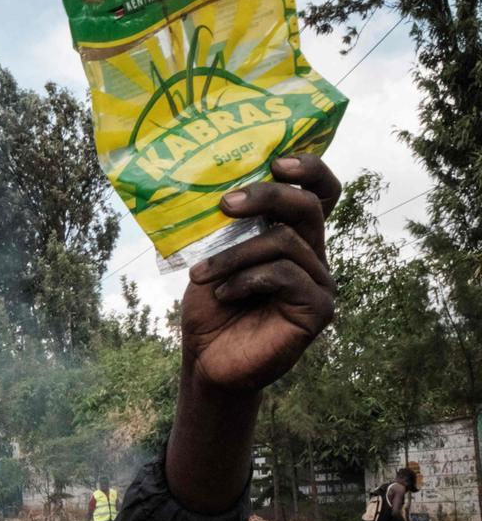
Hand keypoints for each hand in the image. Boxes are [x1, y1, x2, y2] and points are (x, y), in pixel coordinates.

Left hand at [182, 155, 338, 391]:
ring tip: (201, 275)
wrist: (207, 359)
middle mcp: (313, 254)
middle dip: (265, 197)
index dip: (308, 169)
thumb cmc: (211, 305)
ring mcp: (320, 281)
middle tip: (224, 205)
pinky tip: (224, 295)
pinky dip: (247, 280)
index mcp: (293, 234)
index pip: (319, 191)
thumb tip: (222, 185)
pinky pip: (285, 275)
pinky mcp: (319, 308)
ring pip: (285, 242)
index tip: (276, 161)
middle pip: (307, 206)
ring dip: (234, 254)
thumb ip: (230, 225)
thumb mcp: (214, 255)